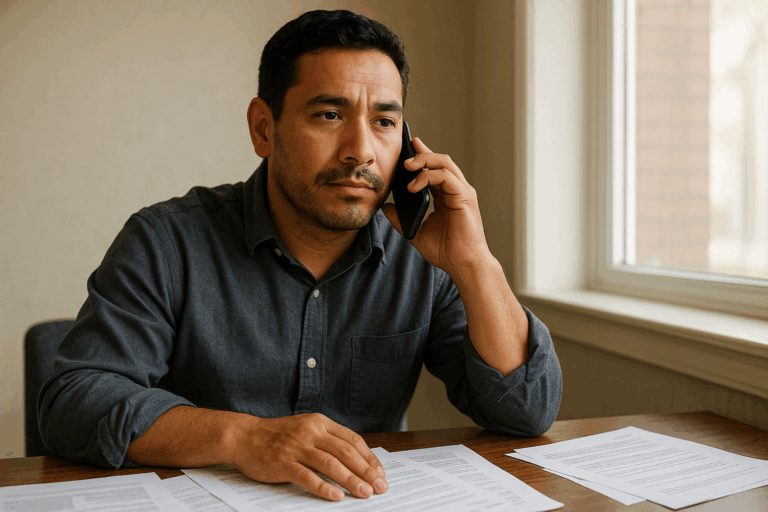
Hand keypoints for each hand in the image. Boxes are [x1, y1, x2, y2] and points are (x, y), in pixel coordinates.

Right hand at [232, 413, 387, 501]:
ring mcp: (297, 447)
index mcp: (320, 423)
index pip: (353, 440)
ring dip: (351, 481)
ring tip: (364, 493)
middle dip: (366, 472)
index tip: (381, 473)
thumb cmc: (278, 436)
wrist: (244, 436)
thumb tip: (357, 461)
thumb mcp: (306, 429)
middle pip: (346, 453)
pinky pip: (307, 476)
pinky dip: (323, 488)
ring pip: (331, 465)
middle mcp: (311, 432)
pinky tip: (336, 497)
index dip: (369, 458)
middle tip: (380, 487)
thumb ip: (328, 440)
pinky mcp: (283, 463)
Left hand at [382, 137, 491, 276]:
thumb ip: (400, 219)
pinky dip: (428, 176)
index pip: (434, 170)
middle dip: (422, 153)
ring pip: (444, 163)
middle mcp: (457, 191)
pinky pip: (446, 176)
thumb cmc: (446, 252)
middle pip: (441, 161)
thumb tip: (385, 207)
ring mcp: (462, 192)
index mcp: (447, 197)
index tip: (408, 146)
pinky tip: (413, 186)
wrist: (463, 265)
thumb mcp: (416, 232)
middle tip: (404, 156)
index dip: (422, 156)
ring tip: (406, 166)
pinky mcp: (465, 196)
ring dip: (424, 160)